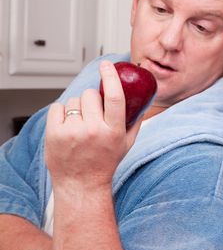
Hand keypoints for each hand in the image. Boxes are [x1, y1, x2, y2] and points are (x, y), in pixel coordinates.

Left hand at [44, 61, 141, 190]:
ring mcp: (72, 132)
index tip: (106, 65)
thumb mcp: (127, 144)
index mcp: (114, 131)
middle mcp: (94, 131)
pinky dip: (61, 113)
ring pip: (74, 101)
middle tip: (93, 114)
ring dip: (77, 108)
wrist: (81, 185)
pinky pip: (57, 108)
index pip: (115, 97)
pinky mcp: (54, 134)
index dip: (110, 77)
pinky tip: (67, 126)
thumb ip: (135, 122)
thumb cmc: (105, 163)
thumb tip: (141, 100)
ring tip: (79, 125)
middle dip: (92, 100)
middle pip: (91, 95)